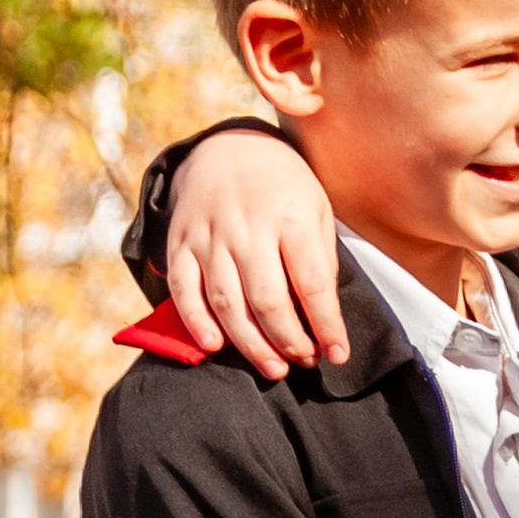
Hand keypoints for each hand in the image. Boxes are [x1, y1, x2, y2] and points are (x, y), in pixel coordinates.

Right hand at [167, 129, 346, 374]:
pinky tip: (216, 347)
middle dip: (289, 341)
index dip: (326, 325)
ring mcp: (209, 236)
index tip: (338, 354)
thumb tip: (322, 316)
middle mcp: (247, 227)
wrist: (230, 148)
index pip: (312, 283)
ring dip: (250, 344)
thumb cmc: (284, 188)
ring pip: (226, 303)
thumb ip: (321, 260)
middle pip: (267, 300)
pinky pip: (183, 290)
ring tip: (273, 368)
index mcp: (290, 217)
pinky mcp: (180, 243)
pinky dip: (196, 323)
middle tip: (304, 362)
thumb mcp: (317, 210)